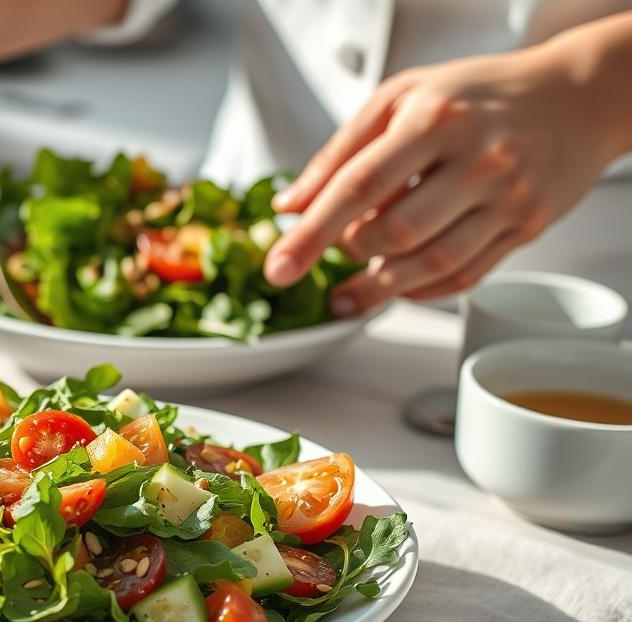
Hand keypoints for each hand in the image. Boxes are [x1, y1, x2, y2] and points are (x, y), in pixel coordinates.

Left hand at [264, 45, 618, 314]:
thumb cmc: (475, 95)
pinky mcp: (528, 226)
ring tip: (351, 293)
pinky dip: (420, 290)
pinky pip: (464, 276)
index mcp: (435, 119)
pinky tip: (398, 284)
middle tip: (339, 248)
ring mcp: (508, 196)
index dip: (312, 232)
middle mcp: (478, 159)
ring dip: (379, 287)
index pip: (359, 185)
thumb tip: (289, 207)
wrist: (575, 96)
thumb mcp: (400, 98)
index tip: (280, 268)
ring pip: (431, 263)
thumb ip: (339, 153)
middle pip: (395, 231)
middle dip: (352, 250)